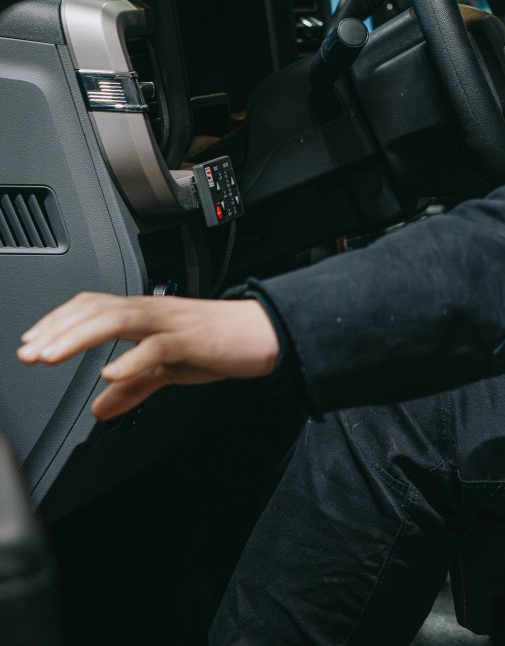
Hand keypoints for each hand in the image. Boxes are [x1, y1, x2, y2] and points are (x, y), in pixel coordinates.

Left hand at [17, 293, 280, 419]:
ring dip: (78, 337)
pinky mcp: (192, 339)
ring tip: (51, 356)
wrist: (266, 334)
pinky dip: (131, 359)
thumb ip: (135, 385)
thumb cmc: (222, 344)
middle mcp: (154, 311)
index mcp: (147, 314)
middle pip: (96, 308)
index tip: (30, 343)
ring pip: (117, 319)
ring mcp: (172, 322)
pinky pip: (157, 346)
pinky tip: (110, 374)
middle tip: (28, 353)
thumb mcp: (170, 368)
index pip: (92, 307)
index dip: (57, 321)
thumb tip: (101, 406)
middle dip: (56, 330)